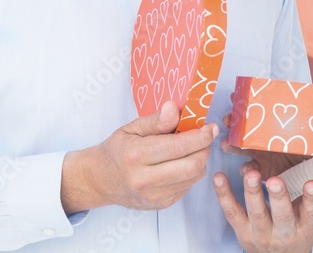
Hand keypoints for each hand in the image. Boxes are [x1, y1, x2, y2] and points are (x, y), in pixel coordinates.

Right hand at [61, 101, 217, 212]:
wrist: (102, 180)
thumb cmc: (118, 150)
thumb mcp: (132, 128)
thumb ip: (156, 120)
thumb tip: (175, 108)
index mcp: (136, 155)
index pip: (179, 147)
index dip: (201, 136)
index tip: (210, 127)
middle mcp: (145, 180)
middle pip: (192, 165)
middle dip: (205, 148)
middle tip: (205, 136)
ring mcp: (154, 196)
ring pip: (194, 177)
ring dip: (200, 160)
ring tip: (190, 148)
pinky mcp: (161, 205)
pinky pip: (188, 186)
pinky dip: (191, 172)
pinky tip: (180, 163)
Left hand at [213, 167, 312, 252]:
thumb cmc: (300, 230)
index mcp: (306, 226)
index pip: (312, 212)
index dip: (312, 199)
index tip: (312, 184)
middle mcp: (284, 232)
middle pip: (282, 214)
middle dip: (278, 197)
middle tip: (274, 180)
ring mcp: (260, 232)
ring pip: (256, 212)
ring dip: (251, 192)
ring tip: (249, 173)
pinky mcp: (241, 230)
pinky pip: (231, 211)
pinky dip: (223, 194)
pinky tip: (218, 177)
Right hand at [220, 110, 306, 178]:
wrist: (310, 167)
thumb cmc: (308, 144)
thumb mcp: (310, 128)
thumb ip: (311, 118)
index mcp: (267, 124)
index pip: (251, 110)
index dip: (240, 102)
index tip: (234, 96)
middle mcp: (259, 137)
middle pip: (239, 126)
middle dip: (230, 121)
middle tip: (228, 119)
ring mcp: (258, 153)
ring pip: (238, 148)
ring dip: (230, 145)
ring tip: (227, 144)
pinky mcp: (262, 170)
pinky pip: (249, 170)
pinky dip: (246, 169)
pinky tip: (246, 168)